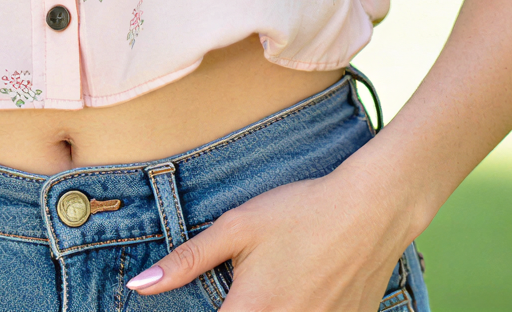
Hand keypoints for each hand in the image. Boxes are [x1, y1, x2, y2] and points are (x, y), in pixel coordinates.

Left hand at [125, 160, 415, 310]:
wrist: (372, 210)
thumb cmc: (300, 212)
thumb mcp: (237, 227)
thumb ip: (187, 261)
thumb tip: (139, 286)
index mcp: (252, 310)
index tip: (220, 299)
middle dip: (241, 308)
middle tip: (248, 287)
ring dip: (270, 308)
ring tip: (278, 285)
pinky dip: (301, 308)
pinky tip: (303, 289)